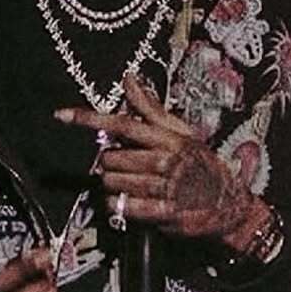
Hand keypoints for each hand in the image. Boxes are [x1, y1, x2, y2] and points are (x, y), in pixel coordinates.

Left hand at [55, 73, 269, 248]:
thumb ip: (150, 109)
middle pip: (111, 158)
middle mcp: (164, 160)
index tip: (62, 115)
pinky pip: (122, 207)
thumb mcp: (180, 133)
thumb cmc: (200, 165)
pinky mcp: (163, 213)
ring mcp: (164, 188)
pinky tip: (129, 202)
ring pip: (112, 183)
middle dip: (111, 164)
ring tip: (130, 185)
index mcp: (167, 137)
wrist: (227, 203)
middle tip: (126, 168)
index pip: (122, 124)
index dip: (89, 119)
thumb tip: (129, 79)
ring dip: (113, 186)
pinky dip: (118, 205)